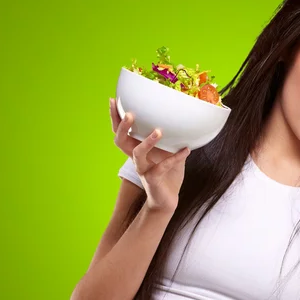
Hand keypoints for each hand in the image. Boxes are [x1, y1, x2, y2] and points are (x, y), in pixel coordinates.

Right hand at [110, 97, 190, 212]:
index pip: (120, 132)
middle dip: (122, 127)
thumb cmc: (167, 173)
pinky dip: (176, 158)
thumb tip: (183, 115)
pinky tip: (186, 150)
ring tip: (158, 131)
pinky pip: (162, 167)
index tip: (113, 100)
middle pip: (120, 141)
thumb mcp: (169, 151)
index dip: (114, 118)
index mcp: (136, 149)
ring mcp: (143, 170)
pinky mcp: (153, 180)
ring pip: (138, 154)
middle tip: (129, 114)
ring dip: (147, 142)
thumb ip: (171, 136)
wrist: (167, 199)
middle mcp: (136, 159)